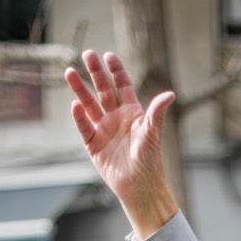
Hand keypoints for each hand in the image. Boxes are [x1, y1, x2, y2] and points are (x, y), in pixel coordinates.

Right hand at [65, 50, 177, 236]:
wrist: (140, 186)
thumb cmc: (150, 160)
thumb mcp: (152, 134)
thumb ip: (157, 113)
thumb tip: (170, 94)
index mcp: (132, 113)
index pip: (122, 86)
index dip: (116, 71)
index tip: (108, 55)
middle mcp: (116, 118)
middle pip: (103, 90)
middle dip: (95, 72)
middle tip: (87, 54)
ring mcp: (103, 130)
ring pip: (89, 105)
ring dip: (80, 89)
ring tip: (70, 72)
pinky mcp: (93, 144)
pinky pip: (84, 127)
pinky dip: (79, 117)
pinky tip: (74, 105)